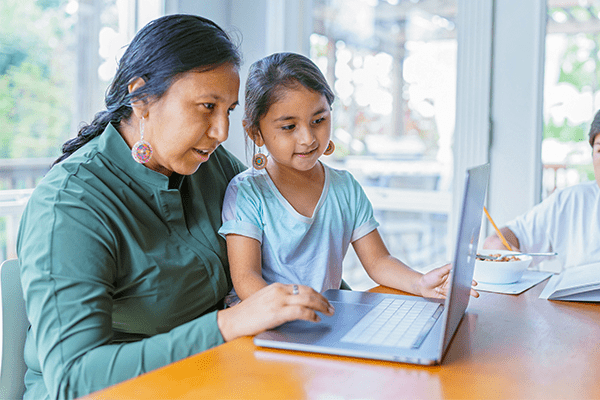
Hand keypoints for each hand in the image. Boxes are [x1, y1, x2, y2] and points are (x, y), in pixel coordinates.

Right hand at [216, 283, 334, 341]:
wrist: (232, 321)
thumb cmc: (247, 315)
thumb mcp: (265, 300)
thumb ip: (279, 300)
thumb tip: (295, 307)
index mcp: (276, 287)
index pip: (301, 287)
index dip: (315, 294)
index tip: (323, 300)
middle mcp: (279, 291)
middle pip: (308, 291)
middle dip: (322, 299)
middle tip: (331, 307)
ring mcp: (278, 301)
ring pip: (307, 299)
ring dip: (321, 306)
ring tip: (328, 312)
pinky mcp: (277, 313)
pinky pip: (301, 311)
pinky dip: (311, 315)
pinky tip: (316, 319)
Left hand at [418, 263, 478, 298]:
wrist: (421, 287)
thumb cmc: (429, 277)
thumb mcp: (438, 271)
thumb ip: (446, 268)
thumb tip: (454, 263)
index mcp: (451, 277)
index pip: (462, 278)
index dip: (469, 281)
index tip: (474, 283)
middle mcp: (452, 284)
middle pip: (463, 287)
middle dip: (470, 291)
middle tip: (475, 294)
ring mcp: (449, 291)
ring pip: (459, 294)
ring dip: (463, 295)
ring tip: (465, 296)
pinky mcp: (446, 298)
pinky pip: (453, 299)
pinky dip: (456, 300)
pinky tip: (457, 300)